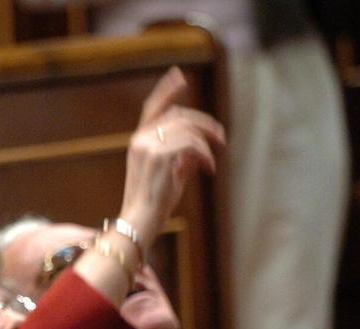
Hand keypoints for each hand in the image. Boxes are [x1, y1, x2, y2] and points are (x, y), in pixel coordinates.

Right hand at [118, 66, 225, 249]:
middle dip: (205, 123)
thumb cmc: (152, 205)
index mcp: (138, 142)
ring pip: (188, 129)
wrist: (138, 223)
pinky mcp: (160, 156)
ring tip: (216, 157)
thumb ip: (180, 156)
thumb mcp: (167, 174)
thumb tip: (201, 148)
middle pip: (179, 116)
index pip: (152, 108)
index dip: (166, 90)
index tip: (180, 76)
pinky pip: (192, 145)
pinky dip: (205, 156)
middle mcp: (141, 139)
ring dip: (208, 141)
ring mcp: (149, 146)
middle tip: (221, 137)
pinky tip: (208, 170)